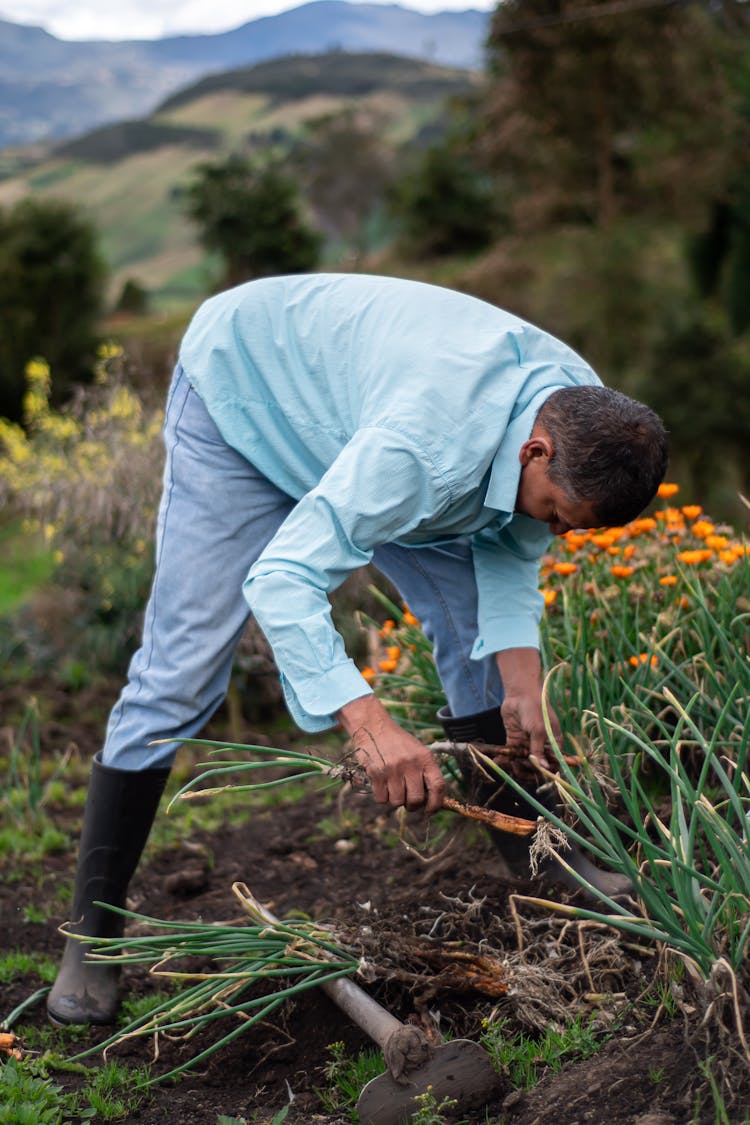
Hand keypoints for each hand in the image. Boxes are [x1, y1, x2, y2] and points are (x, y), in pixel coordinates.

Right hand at [337, 694, 444, 813]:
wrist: (373, 726)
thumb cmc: (398, 743)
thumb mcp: (418, 751)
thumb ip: (426, 772)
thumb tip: (431, 801)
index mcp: (425, 758)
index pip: (438, 786)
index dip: (436, 804)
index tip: (430, 811)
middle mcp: (411, 764)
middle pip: (416, 799)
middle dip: (412, 806)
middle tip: (408, 802)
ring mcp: (393, 769)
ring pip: (397, 802)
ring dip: (395, 800)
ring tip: (394, 788)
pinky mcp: (376, 773)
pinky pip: (381, 799)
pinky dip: (382, 797)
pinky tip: (382, 785)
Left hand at [496, 648, 561, 770]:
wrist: (520, 694)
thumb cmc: (536, 710)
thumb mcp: (540, 730)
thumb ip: (538, 750)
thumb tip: (542, 768)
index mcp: (553, 744)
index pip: (552, 764)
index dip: (545, 772)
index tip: (536, 776)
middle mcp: (541, 746)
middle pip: (536, 766)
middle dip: (528, 770)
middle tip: (519, 768)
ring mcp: (527, 744)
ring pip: (522, 762)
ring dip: (515, 766)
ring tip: (508, 766)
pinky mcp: (515, 740)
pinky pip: (511, 754)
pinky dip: (505, 759)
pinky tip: (499, 762)